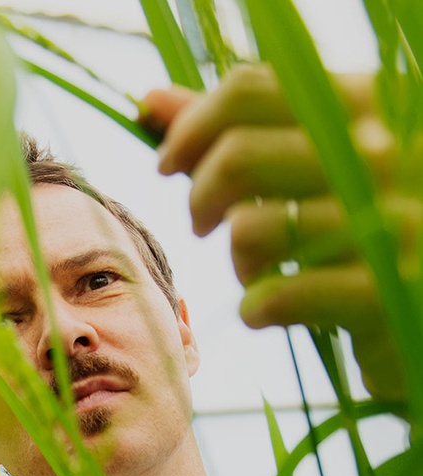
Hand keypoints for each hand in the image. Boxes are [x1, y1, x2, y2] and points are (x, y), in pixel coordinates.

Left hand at [140, 64, 417, 401]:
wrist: (422, 312)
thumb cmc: (357, 231)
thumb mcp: (310, 166)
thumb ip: (238, 129)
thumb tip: (153, 102)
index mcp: (369, 104)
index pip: (251, 90)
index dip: (190, 128)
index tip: (169, 164)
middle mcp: (387, 151)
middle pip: (238, 154)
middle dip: (199, 197)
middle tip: (201, 225)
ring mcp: (391, 221)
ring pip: (251, 229)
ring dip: (238, 262)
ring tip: (258, 272)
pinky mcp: (384, 291)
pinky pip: (278, 296)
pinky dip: (256, 309)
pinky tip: (268, 311)